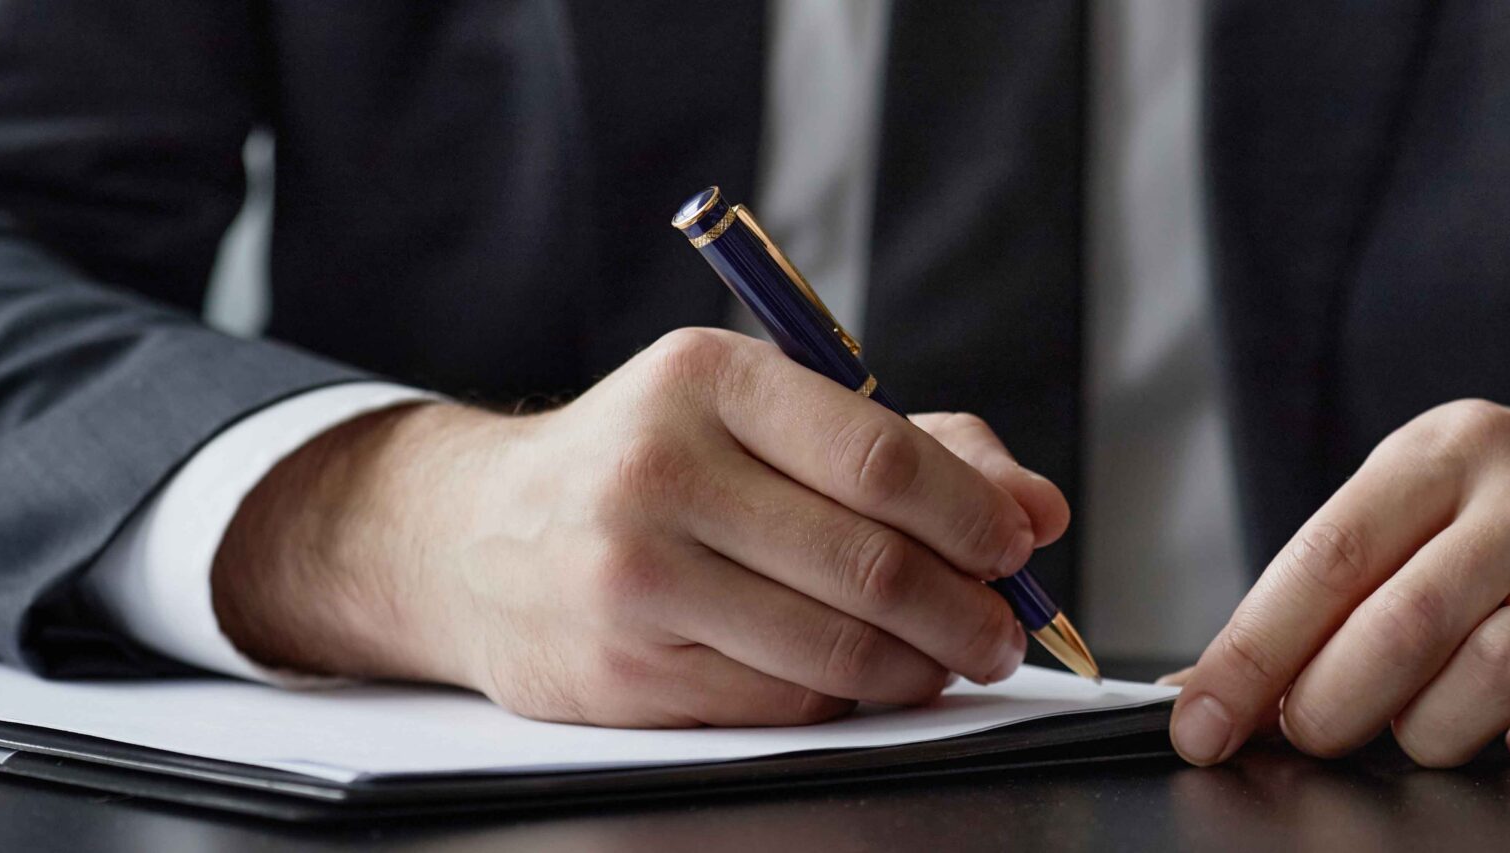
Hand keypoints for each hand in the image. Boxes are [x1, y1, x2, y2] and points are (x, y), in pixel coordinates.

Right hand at [213, 328, 1069, 726]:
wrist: (472, 535)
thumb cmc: (657, 462)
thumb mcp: (769, 414)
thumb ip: (918, 448)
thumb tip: (1038, 508)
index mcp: (709, 379)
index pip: (882, 457)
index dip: (974, 515)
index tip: (1018, 546)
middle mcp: (660, 471)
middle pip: (870, 564)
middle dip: (968, 610)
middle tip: (1007, 629)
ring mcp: (632, 579)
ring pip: (833, 648)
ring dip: (921, 667)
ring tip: (953, 659)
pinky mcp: (620, 673)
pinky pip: (781, 700)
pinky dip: (849, 698)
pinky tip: (868, 679)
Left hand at [1169, 400, 1509, 771]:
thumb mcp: (1431, 513)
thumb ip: (1328, 592)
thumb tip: (1201, 688)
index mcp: (1454, 450)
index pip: (1331, 555)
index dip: (1254, 652)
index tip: (1200, 723)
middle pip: (1402, 627)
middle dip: (1332, 707)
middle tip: (1316, 732)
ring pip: (1486, 685)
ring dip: (1434, 733)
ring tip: (1434, 722)